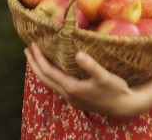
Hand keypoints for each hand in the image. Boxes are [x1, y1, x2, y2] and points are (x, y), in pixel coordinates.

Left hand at [24, 42, 147, 119]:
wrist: (124, 107)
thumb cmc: (115, 90)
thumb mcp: (105, 76)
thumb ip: (91, 66)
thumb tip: (78, 54)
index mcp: (72, 87)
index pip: (48, 71)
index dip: (38, 58)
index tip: (33, 45)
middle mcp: (68, 94)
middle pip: (44, 78)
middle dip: (34, 64)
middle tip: (27, 49)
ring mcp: (71, 98)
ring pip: (49, 83)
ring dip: (40, 70)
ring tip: (36, 57)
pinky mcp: (75, 99)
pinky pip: (57, 85)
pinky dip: (50, 75)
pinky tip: (53, 69)